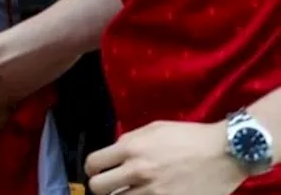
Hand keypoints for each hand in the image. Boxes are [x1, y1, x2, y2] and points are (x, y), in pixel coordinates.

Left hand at [85, 120, 245, 194]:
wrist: (225, 152)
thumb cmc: (190, 136)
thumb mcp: (154, 129)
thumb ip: (129, 140)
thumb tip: (114, 153)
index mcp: (131, 148)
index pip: (93, 163)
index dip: (91, 169)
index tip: (96, 171)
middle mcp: (138, 171)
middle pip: (98, 188)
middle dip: (101, 186)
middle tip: (110, 185)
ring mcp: (154, 192)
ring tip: (130, 191)